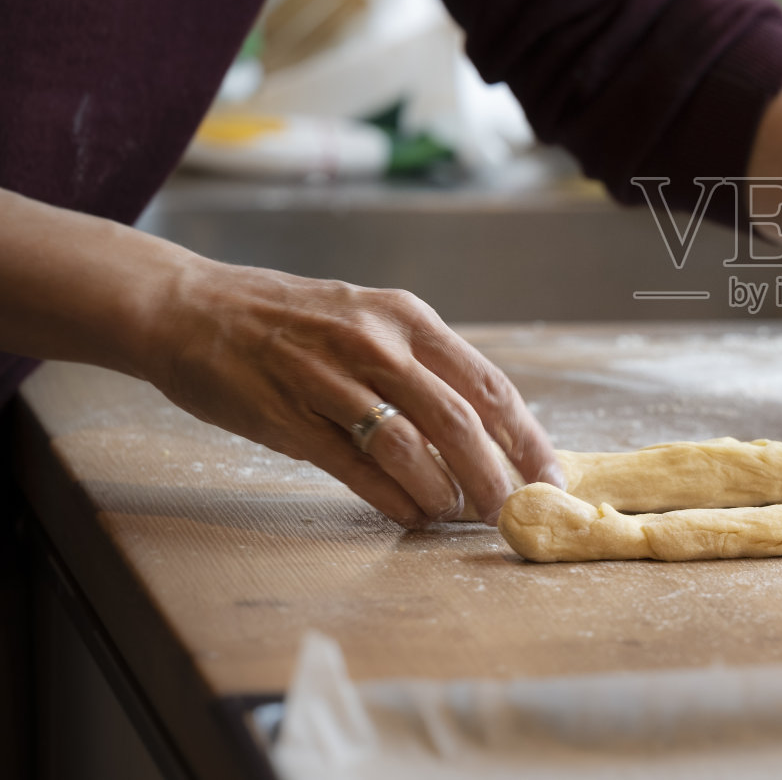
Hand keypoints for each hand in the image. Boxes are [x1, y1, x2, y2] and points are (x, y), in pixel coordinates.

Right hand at [144, 260, 561, 526]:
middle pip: (457, 421)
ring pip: (409, 448)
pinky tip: (410, 514)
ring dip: (441, 491)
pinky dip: (391, 498)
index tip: (548, 475)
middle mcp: (373, 343)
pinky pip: (354, 468)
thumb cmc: (289, 320)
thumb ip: (421, 364)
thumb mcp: (367, 319)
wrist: (190, 309)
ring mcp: (328, 379)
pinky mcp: (287, 417)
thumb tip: (485, 426)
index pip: (487, 384)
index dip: (524, 436)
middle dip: (493, 475)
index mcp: (405, 317)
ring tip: (454, 514)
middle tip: (508, 510)